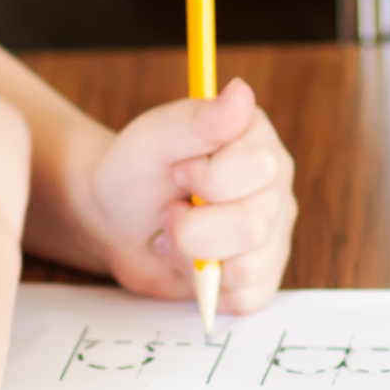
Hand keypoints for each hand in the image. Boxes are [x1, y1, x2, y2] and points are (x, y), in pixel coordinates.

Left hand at [71, 78, 295, 312]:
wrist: (114, 220)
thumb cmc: (132, 175)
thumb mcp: (150, 140)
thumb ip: (195, 120)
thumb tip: (240, 92)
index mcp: (256, 141)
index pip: (256, 169)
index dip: (204, 178)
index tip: (178, 170)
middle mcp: (274, 185)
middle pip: (252, 226)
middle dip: (191, 228)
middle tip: (169, 211)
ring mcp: (273, 232)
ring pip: (248, 267)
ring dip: (194, 258)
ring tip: (176, 236)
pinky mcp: (261, 274)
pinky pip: (247, 297)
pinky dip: (206, 287)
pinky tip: (189, 263)